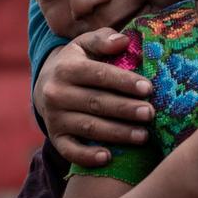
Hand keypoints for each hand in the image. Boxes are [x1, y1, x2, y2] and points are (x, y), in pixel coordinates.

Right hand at [37, 32, 153, 168]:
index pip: (98, 75)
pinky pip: (69, 151)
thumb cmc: (77, 63)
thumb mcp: (85, 45)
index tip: (148, 88)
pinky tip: (108, 158)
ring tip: (143, 136)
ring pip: (88, 127)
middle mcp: (56, 93)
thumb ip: (103, 40)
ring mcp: (54, 118)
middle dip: (125, 109)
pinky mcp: (56, 137)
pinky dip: (87, 157)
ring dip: (117, 133)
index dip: (123, 82)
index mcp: (66, 68)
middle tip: (150, 113)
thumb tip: (123, 41)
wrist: (46, 86)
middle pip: (95, 102)